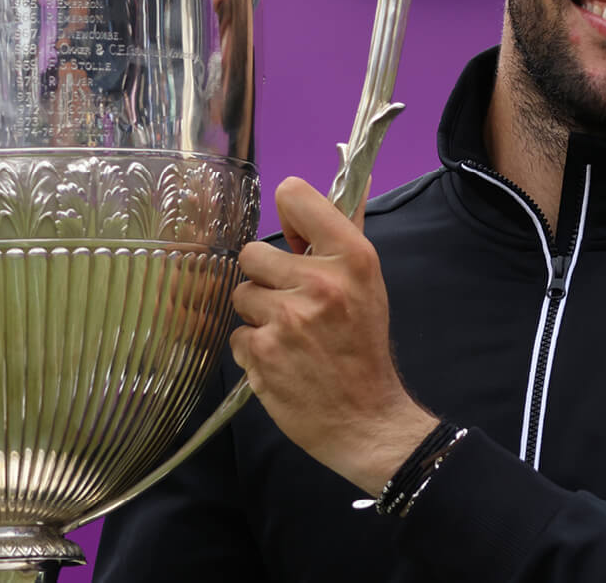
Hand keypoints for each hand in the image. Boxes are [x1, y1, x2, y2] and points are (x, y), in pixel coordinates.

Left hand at [230, 177, 438, 494]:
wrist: (366, 419)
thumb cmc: (364, 348)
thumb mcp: (369, 285)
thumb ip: (342, 238)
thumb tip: (343, 187)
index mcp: (352, 257)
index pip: (294, 194)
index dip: (289, 217)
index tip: (296, 242)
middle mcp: (320, 282)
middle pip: (253, 253)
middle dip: (268, 280)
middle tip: (294, 304)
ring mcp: (287, 318)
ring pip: (241, 294)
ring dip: (259, 315)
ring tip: (289, 336)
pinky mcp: (262, 352)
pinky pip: (236, 334)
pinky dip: (253, 349)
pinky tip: (281, 360)